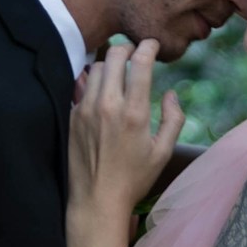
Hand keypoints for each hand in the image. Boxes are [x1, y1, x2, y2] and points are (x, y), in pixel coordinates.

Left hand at [69, 38, 183, 222]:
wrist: (97, 201)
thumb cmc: (134, 180)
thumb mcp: (163, 153)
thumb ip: (173, 120)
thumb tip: (171, 95)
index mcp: (134, 113)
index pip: (139, 63)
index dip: (147, 47)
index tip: (152, 45)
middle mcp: (108, 106)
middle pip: (114, 56)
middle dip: (127, 48)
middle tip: (134, 53)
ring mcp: (86, 110)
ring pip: (96, 67)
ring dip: (110, 64)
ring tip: (119, 72)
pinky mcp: (73, 117)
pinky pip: (82, 86)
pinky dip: (94, 82)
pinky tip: (102, 90)